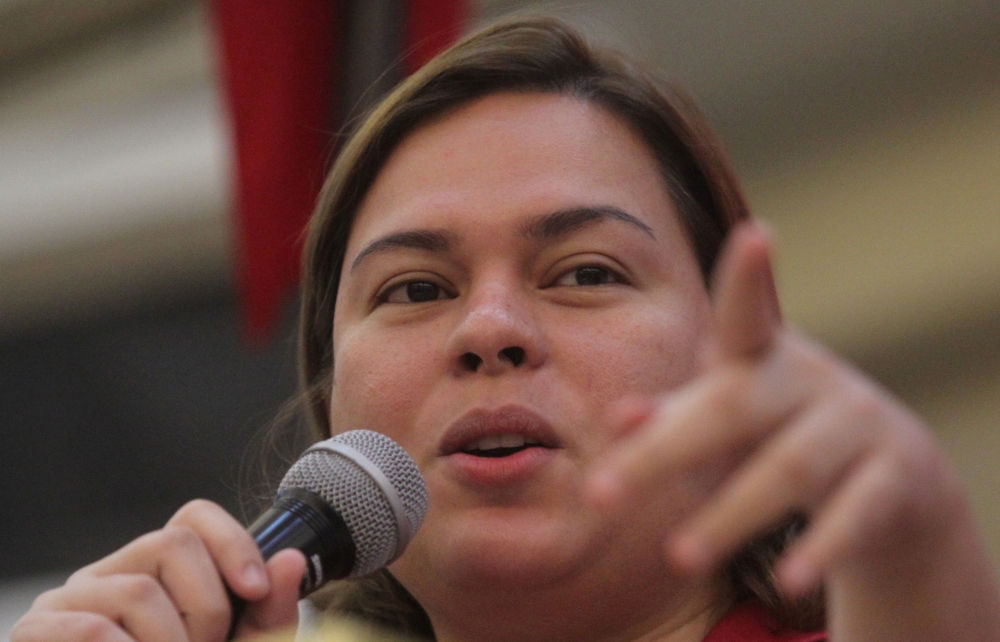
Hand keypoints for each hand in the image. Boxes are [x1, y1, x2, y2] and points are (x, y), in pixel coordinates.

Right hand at [12, 500, 305, 641]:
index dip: (233, 543)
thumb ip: (269, 614)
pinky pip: (92, 627)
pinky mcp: (37, 631)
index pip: (193, 519)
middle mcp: (112, 573)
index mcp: (158, 573)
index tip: (257, 589)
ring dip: (171, 641)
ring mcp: (69, 600)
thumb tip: (291, 559)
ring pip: (136, 590)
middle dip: (206, 606)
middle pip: (171, 543)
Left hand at [586, 221, 999, 639]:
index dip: (751, 277)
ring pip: (787, 470)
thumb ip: (675, 416)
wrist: (895, 478)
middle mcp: (809, 381)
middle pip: (732, 409)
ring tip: (678, 557)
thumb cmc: (780, 431)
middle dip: (664, 452)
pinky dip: (819, 548)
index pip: (748, 314)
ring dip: (729, 515)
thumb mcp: (728, 415)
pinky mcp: (893, 480)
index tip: (756, 235)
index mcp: (760, 357)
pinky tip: (790, 581)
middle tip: (601, 494)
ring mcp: (857, 427)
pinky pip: (853, 518)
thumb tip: (621, 417)